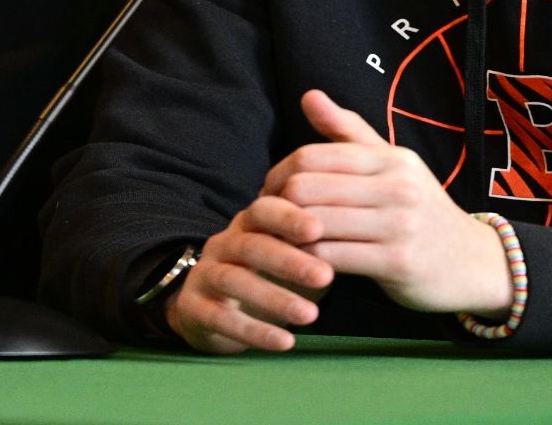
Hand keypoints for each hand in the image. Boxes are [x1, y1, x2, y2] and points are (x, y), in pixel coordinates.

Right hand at [163, 195, 333, 353]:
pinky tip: (285, 342)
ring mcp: (204, 275)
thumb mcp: (287, 256)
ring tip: (310, 316)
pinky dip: (254, 331)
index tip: (321, 229)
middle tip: (325, 276)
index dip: (289, 217)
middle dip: (289, 260)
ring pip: (234, 280)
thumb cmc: (262, 276)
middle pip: (251, 245)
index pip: (265, 210)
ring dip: (274, 298)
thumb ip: (314, 249)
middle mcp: (223, 245)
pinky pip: (221, 319)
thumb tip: (358, 244)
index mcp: (247, 225)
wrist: (206, 308)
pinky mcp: (193, 309)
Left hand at [262, 89, 510, 316]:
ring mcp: (400, 225)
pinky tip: (303, 263)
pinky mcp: (398, 263)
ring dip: (287, 236)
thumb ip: (348, 131)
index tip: (270, 192)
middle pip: (307, 188)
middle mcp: (397, 186)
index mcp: (390, 158)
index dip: (278, 174)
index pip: (312, 156)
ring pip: (316, 224)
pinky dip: (308, 260)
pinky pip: (333, 258)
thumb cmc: (421, 211)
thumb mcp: (393, 165)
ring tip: (278, 241)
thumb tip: (308, 95)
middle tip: (267, 219)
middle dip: (276, 205)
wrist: (473, 262)